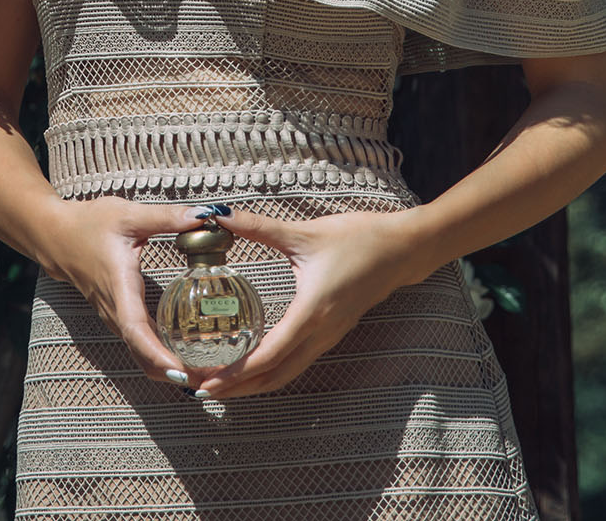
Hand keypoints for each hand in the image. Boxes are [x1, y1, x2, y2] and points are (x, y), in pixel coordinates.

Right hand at [36, 195, 212, 384]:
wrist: (57, 235)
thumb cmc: (89, 224)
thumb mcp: (129, 214)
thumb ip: (166, 217)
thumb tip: (203, 217)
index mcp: (120, 287)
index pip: (136, 331)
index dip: (158, 355)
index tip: (182, 371)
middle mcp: (116, 311)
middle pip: (143, 355)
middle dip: (174, 372)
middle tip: (211, 380)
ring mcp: (116, 317)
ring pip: (142, 355)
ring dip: (170, 368)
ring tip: (208, 371)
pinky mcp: (120, 317)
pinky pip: (141, 345)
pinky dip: (163, 356)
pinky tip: (188, 353)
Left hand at [187, 206, 419, 400]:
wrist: (401, 249)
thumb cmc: (357, 239)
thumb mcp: (304, 232)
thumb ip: (259, 226)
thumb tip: (220, 215)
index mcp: (312, 313)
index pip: (269, 355)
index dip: (237, 373)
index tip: (209, 382)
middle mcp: (321, 334)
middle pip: (276, 376)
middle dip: (239, 388)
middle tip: (204, 390)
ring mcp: (329, 336)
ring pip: (288, 373)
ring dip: (255, 383)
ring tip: (222, 384)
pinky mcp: (332, 332)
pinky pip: (298, 361)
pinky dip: (272, 370)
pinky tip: (254, 363)